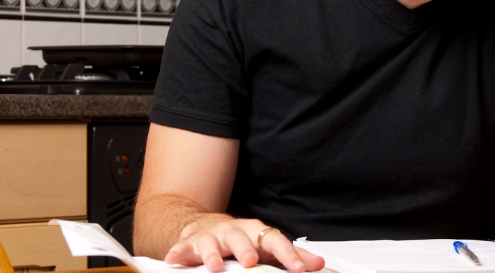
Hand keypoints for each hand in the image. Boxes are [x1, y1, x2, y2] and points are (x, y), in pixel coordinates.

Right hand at [163, 217, 324, 272]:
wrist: (206, 226)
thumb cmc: (241, 239)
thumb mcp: (267, 246)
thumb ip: (291, 255)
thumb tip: (319, 264)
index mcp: (256, 232)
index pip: (275, 241)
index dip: (288, 255)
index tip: (299, 269)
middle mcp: (234, 232)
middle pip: (240, 238)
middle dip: (245, 250)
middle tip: (250, 261)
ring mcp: (211, 237)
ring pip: (211, 242)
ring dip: (212, 254)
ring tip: (214, 266)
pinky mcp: (190, 243)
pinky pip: (183, 248)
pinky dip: (178, 253)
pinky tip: (174, 260)